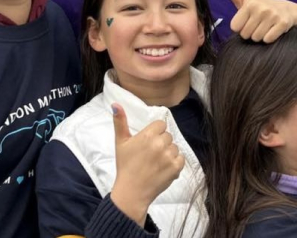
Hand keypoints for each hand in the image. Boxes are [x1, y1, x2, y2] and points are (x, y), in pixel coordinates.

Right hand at [110, 104, 183, 225]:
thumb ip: (120, 122)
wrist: (131, 192)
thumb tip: (115, 104)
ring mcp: (169, 156)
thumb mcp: (120, 142)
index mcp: (147, 135)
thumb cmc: (125, 166)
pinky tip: (164, 168)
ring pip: (175, 147)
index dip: (155, 133)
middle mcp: (159, 144)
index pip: (161, 125)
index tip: (148, 142)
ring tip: (156, 163)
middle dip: (161, 143)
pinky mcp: (176, 168)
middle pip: (168, 136)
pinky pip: (181, 158)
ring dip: (168, 153)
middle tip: (151, 154)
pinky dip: (175, 163)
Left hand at [219, 0, 296, 42]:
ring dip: (259, 36)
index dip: (240, 27)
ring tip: (264, 27)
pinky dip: (269, 38)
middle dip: (250, 32)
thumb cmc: (261, 6)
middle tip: (257, 25)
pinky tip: (272, 31)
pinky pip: (268, 39)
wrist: (288, 9)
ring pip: (256, 38)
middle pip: (245, 34)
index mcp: (250, 3)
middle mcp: (261, 9)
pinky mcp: (283, 24)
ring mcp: (273, 16)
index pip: (235, 27)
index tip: (247, 21)